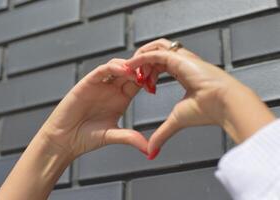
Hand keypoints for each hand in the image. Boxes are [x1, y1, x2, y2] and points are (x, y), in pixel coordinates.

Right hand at [40, 59, 147, 159]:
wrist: (64, 140)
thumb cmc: (87, 138)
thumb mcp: (113, 135)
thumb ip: (131, 138)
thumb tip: (150, 150)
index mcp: (121, 99)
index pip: (138, 83)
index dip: (149, 78)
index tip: (159, 77)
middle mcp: (112, 90)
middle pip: (130, 71)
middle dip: (141, 67)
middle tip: (153, 66)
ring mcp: (100, 85)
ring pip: (117, 66)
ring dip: (129, 66)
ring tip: (139, 71)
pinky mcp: (87, 83)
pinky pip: (102, 70)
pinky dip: (112, 67)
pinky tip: (123, 70)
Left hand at [126, 39, 274, 155]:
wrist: (223, 104)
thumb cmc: (206, 110)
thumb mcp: (176, 121)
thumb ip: (161, 133)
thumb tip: (151, 152)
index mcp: (183, 72)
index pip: (160, 65)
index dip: (149, 74)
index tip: (143, 87)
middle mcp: (182, 62)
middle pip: (156, 54)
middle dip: (142, 65)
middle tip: (135, 79)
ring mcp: (181, 58)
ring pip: (155, 48)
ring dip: (141, 59)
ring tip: (132, 73)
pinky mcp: (179, 58)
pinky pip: (155, 53)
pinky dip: (141, 58)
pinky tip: (131, 66)